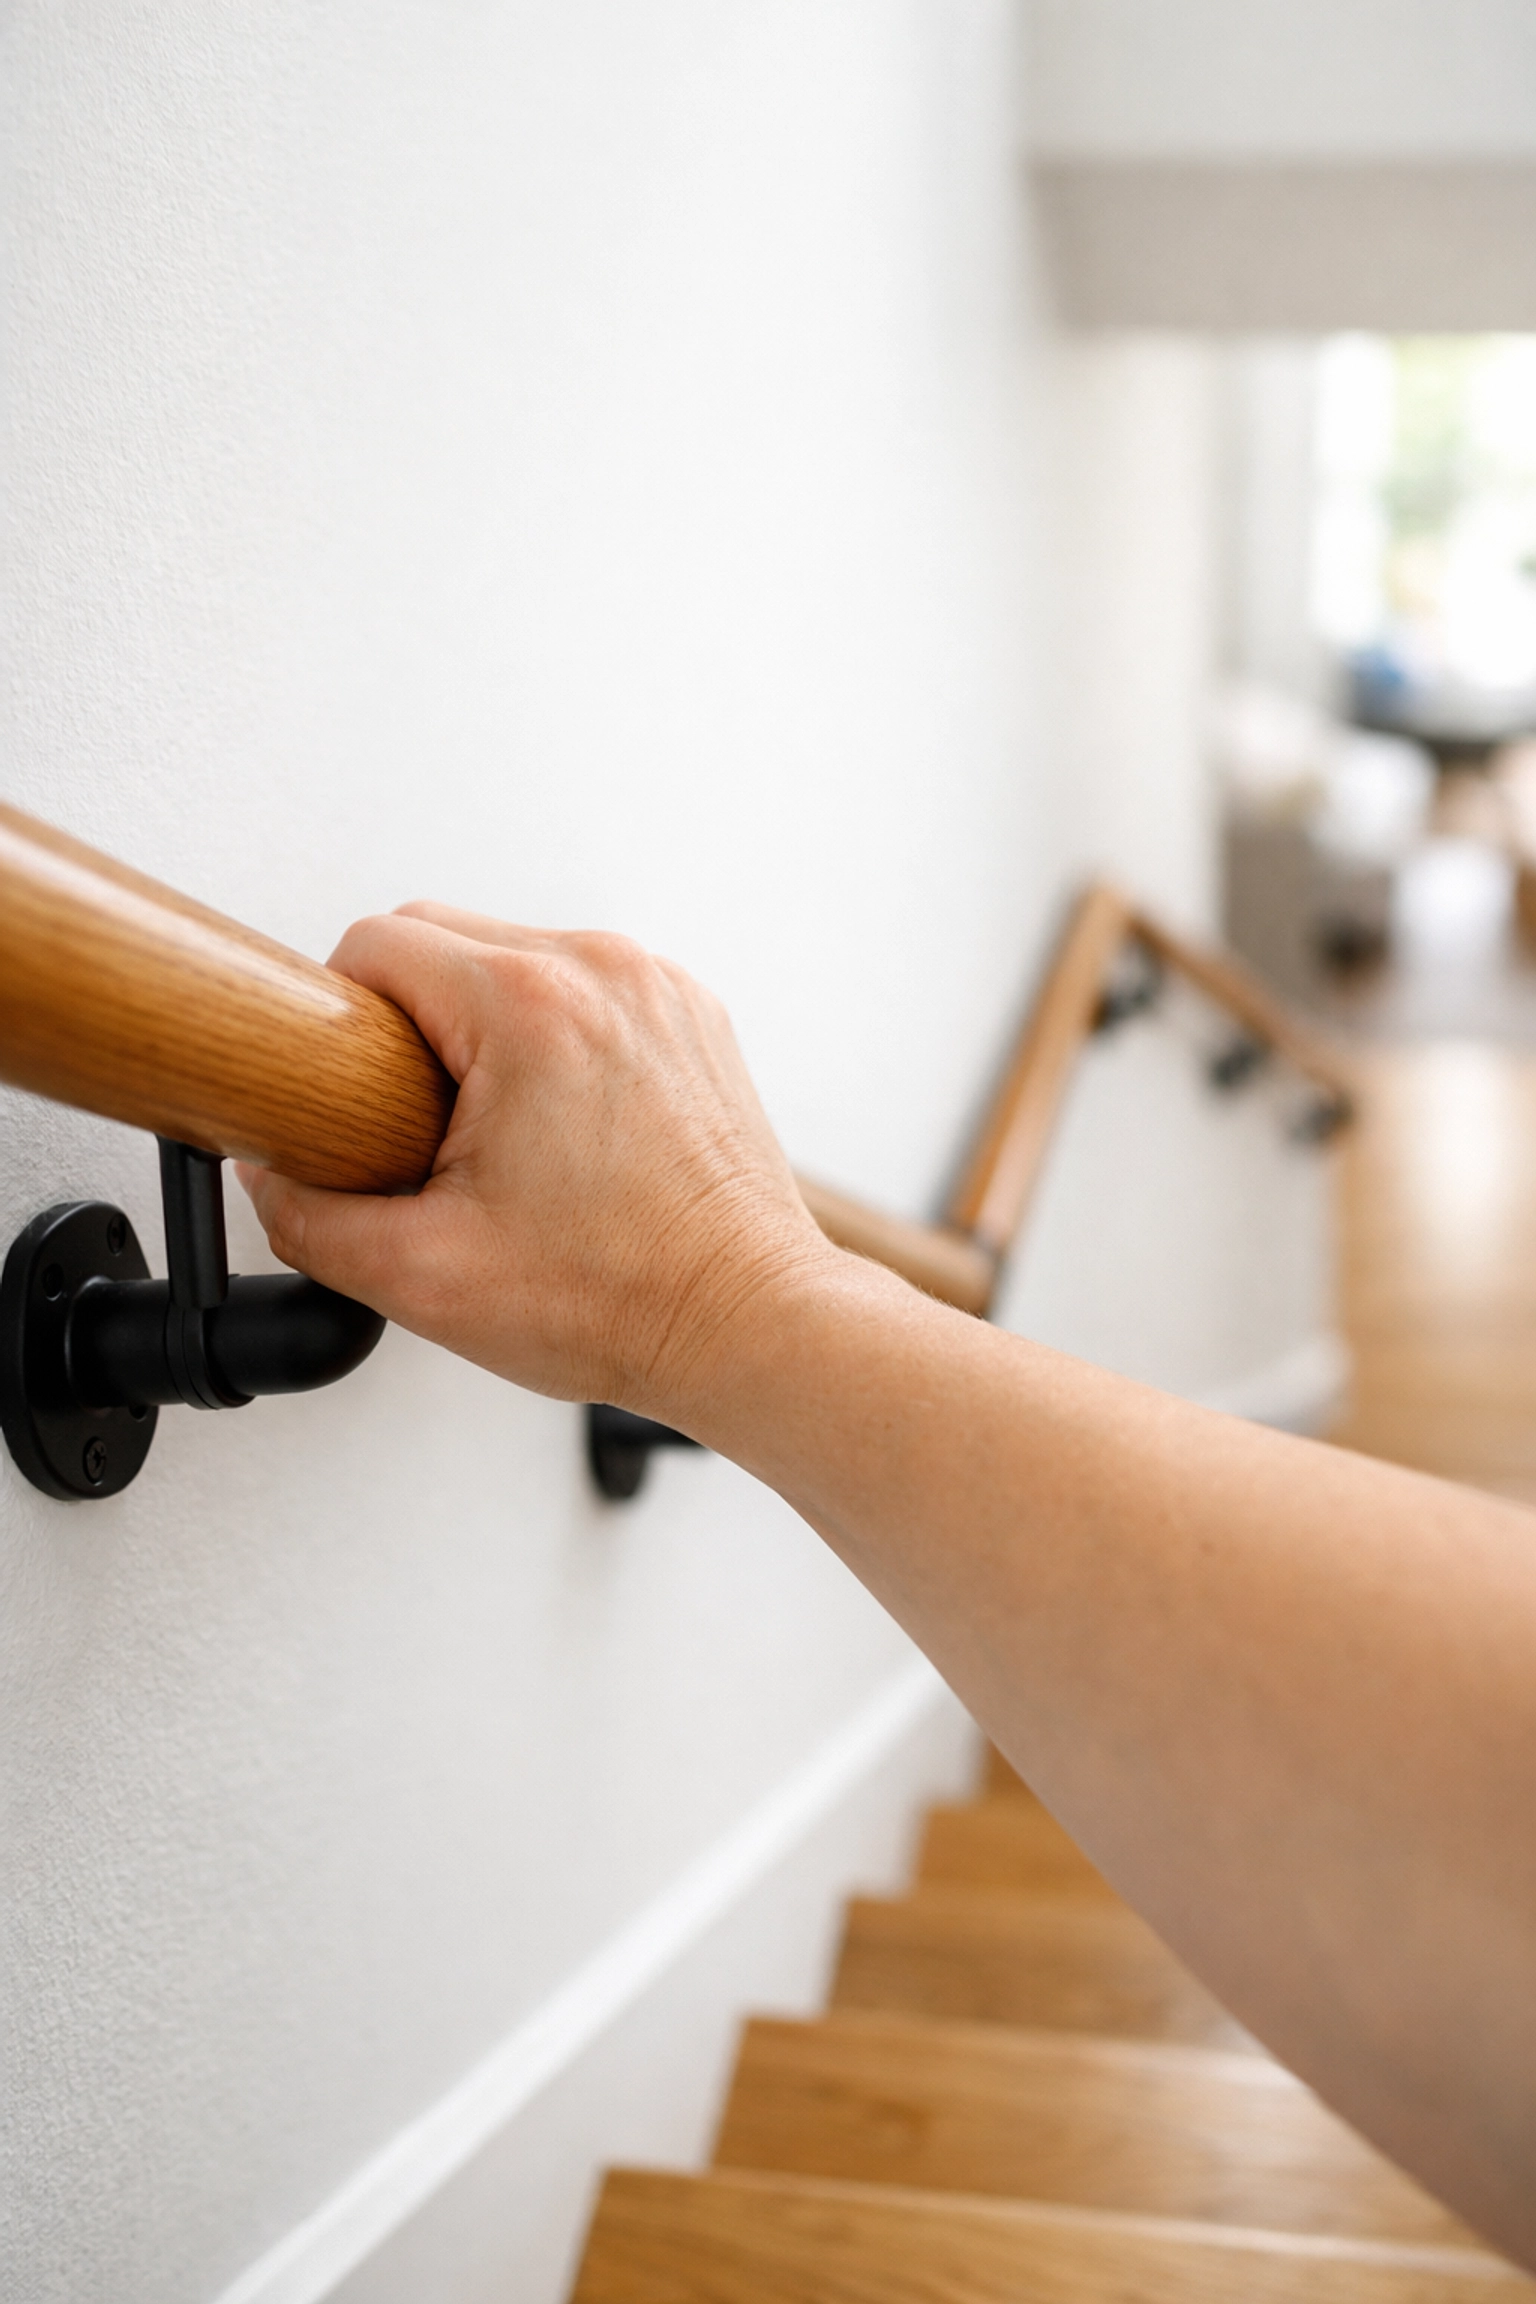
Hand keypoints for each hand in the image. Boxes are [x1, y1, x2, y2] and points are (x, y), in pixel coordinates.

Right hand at [237, 904, 831, 1418]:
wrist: (745, 1322)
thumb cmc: (623, 1299)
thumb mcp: (423, 1275)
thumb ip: (310, 1220)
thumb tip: (272, 1178)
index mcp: (531, 1007)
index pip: (375, 944)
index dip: (337, 1017)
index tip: (349, 1087)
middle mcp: (604, 971)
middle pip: (443, 936)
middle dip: (405, 1022)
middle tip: (413, 1123)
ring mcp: (657, 988)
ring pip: (516, 958)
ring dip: (480, 1027)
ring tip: (492, 1131)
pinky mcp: (690, 1015)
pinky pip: (584, 989)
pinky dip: (552, 1038)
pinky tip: (555, 1125)